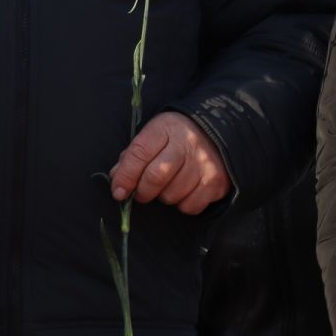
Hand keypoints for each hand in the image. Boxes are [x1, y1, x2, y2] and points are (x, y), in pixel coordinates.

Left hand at [109, 112, 229, 214]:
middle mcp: (188, 145)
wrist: (218, 133)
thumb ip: (134, 156)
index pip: (139, 154)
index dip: (125, 176)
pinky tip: (185, 191)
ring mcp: (205, 164)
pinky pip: (190, 206)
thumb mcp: (154, 136)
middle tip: (142, 192)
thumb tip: (118, 182)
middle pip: (156, 177)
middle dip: (142, 191)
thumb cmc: (178, 137)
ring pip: (171, 195)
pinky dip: (183, 204)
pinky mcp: (217, 182)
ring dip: (164, 196)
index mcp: (167, 129)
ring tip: (169, 185)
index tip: (118, 191)